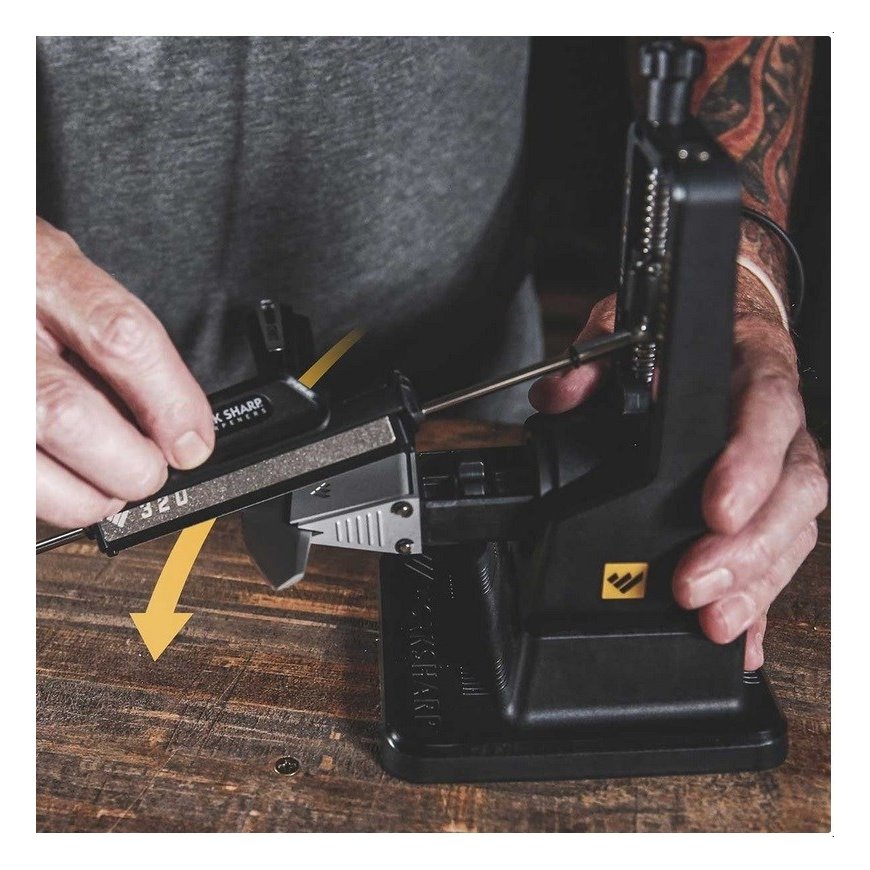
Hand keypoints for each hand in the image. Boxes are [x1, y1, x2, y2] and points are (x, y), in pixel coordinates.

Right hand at [36, 217, 214, 527]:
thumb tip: (177, 422)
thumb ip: (114, 336)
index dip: (170, 401)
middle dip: (129, 464)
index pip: (121, 338)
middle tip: (149, 471)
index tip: (193, 440)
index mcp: (41, 271)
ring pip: (27, 467)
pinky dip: (47, 496)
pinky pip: (10, 487)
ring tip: (107, 487)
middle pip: (67, 413)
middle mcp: (3, 327)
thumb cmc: (16, 281)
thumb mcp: (65, 275)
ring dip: (87, 495)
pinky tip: (62, 482)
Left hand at [528, 289, 827, 668]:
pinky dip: (760, 601)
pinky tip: (739, 636)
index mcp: (753, 373)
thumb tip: (559, 393)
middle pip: (793, 490)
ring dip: (754, 585)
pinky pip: (779, 557)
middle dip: (747, 550)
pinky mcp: (770, 509)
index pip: (768, 411)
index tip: (717, 510)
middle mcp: (780, 428)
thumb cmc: (681, 338)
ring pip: (792, 532)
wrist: (725, 335)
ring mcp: (782, 472)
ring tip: (711, 620)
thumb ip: (596, 359)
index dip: (749, 464)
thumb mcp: (632, 330)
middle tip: (695, 585)